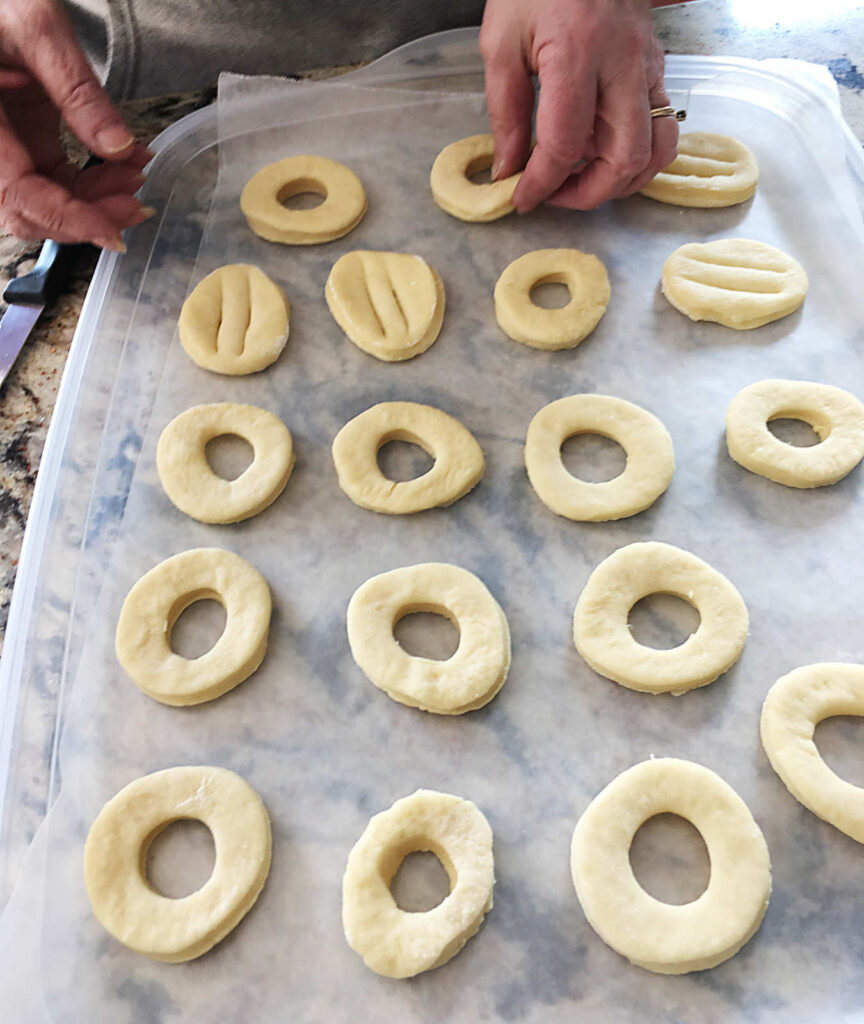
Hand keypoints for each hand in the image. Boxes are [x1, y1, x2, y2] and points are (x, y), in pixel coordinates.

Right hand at [0, 0, 152, 249]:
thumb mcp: (37, 29)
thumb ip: (77, 90)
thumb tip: (120, 148)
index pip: (18, 195)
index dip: (65, 219)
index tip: (112, 232)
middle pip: (30, 210)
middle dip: (88, 216)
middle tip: (137, 206)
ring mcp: (3, 148)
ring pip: (46, 201)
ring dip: (96, 202)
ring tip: (137, 177)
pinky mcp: (21, 143)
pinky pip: (55, 180)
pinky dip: (93, 183)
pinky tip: (126, 168)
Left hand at [479, 0, 678, 211]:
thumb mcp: (501, 42)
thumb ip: (504, 111)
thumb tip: (509, 169)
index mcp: (577, 54)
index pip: (565, 144)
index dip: (541, 183)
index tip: (522, 198)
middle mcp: (623, 64)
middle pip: (625, 158)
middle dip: (589, 193)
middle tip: (555, 195)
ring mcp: (648, 67)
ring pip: (656, 149)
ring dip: (622, 180)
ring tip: (582, 180)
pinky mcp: (658, 68)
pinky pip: (662, 127)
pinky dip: (637, 156)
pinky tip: (602, 153)